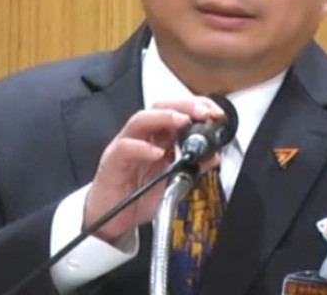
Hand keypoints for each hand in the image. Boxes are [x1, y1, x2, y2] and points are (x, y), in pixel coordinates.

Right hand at [83, 96, 223, 242]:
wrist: (108, 221)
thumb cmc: (137, 198)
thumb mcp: (172, 184)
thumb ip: (192, 169)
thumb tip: (215, 156)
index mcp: (157, 139)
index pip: (177, 112)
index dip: (197, 108)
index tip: (217, 114)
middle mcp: (141, 137)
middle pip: (160, 107)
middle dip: (184, 105)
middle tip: (205, 112)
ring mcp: (125, 146)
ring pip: (141, 120)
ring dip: (164, 117)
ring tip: (183, 120)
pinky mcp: (112, 161)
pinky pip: (125, 148)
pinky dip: (142, 148)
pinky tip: (157, 152)